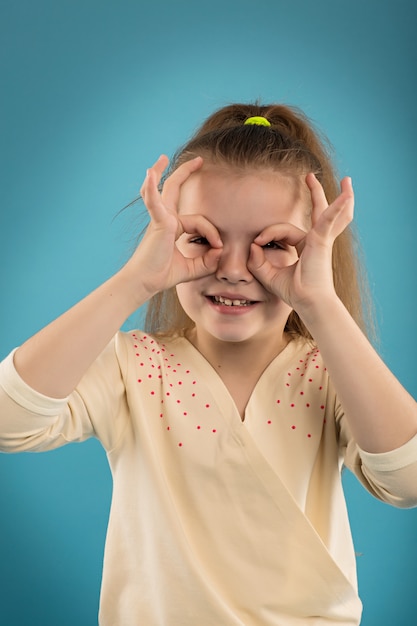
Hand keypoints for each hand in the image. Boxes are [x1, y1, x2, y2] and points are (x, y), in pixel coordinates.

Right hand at [124, 155, 222, 301]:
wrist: (145, 282)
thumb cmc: (163, 275)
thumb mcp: (193, 268)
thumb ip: (209, 260)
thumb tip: (220, 249)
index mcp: (172, 227)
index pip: (199, 221)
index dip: (212, 233)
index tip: (218, 248)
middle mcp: (165, 219)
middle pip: (174, 190)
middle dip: (185, 173)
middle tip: (198, 160)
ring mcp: (160, 218)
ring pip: (166, 190)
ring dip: (164, 172)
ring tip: (163, 158)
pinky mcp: (158, 222)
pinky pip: (155, 201)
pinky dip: (151, 187)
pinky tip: (149, 173)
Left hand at [247, 174, 353, 312]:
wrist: (309, 302)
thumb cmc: (294, 292)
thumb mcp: (269, 275)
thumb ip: (257, 261)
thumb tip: (252, 246)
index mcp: (306, 246)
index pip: (283, 231)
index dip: (267, 234)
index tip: (256, 243)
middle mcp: (316, 240)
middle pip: (318, 213)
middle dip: (316, 195)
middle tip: (311, 178)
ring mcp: (321, 239)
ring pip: (327, 212)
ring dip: (334, 194)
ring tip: (346, 181)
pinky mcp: (322, 240)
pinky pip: (328, 219)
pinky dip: (337, 207)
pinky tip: (345, 194)